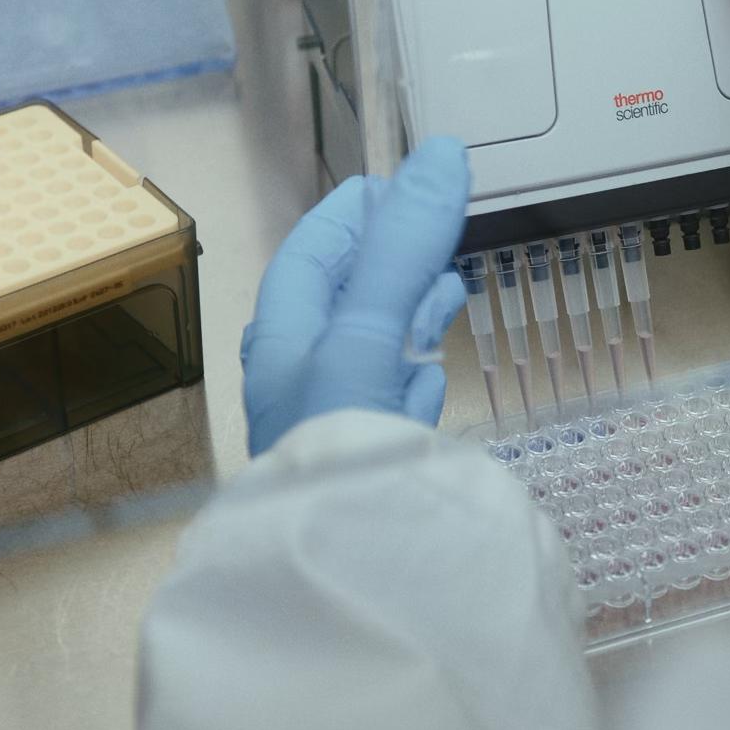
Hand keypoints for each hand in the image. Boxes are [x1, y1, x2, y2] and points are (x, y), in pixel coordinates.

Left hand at [240, 141, 470, 456]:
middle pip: (343, 303)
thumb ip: (403, 246)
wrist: (355, 576)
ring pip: (370, 354)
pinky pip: (389, 410)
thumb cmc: (340, 444)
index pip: (310, 257)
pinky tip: (428, 383)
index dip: (352, 214)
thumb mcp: (368, 329)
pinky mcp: (374, 470)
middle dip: (388, 262)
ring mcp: (338, 431)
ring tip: (447, 294)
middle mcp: (300, 387)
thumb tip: (440, 153)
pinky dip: (411, 381)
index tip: (393, 183)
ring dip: (405, 318)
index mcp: (282, 346)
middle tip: (435, 232)